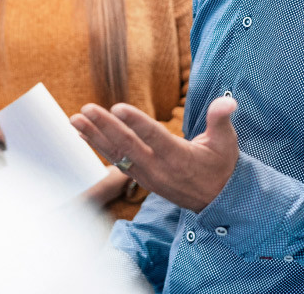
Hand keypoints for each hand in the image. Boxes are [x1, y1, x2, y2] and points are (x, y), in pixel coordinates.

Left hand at [71, 96, 238, 212]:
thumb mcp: (226, 142)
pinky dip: (99, 147)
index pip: (154, 137)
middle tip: (86, 109)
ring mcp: (147, 175)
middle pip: (128, 145)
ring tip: (75, 120)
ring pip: (117, 154)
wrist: (217, 201)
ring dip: (94, 136)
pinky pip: (116, 161)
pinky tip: (84, 134)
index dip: (135, 122)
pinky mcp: (142, 178)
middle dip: (104, 127)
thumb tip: (227, 102)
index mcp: (179, 156)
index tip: (116, 107)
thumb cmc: (221, 166)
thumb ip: (220, 120)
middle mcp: (159, 167)